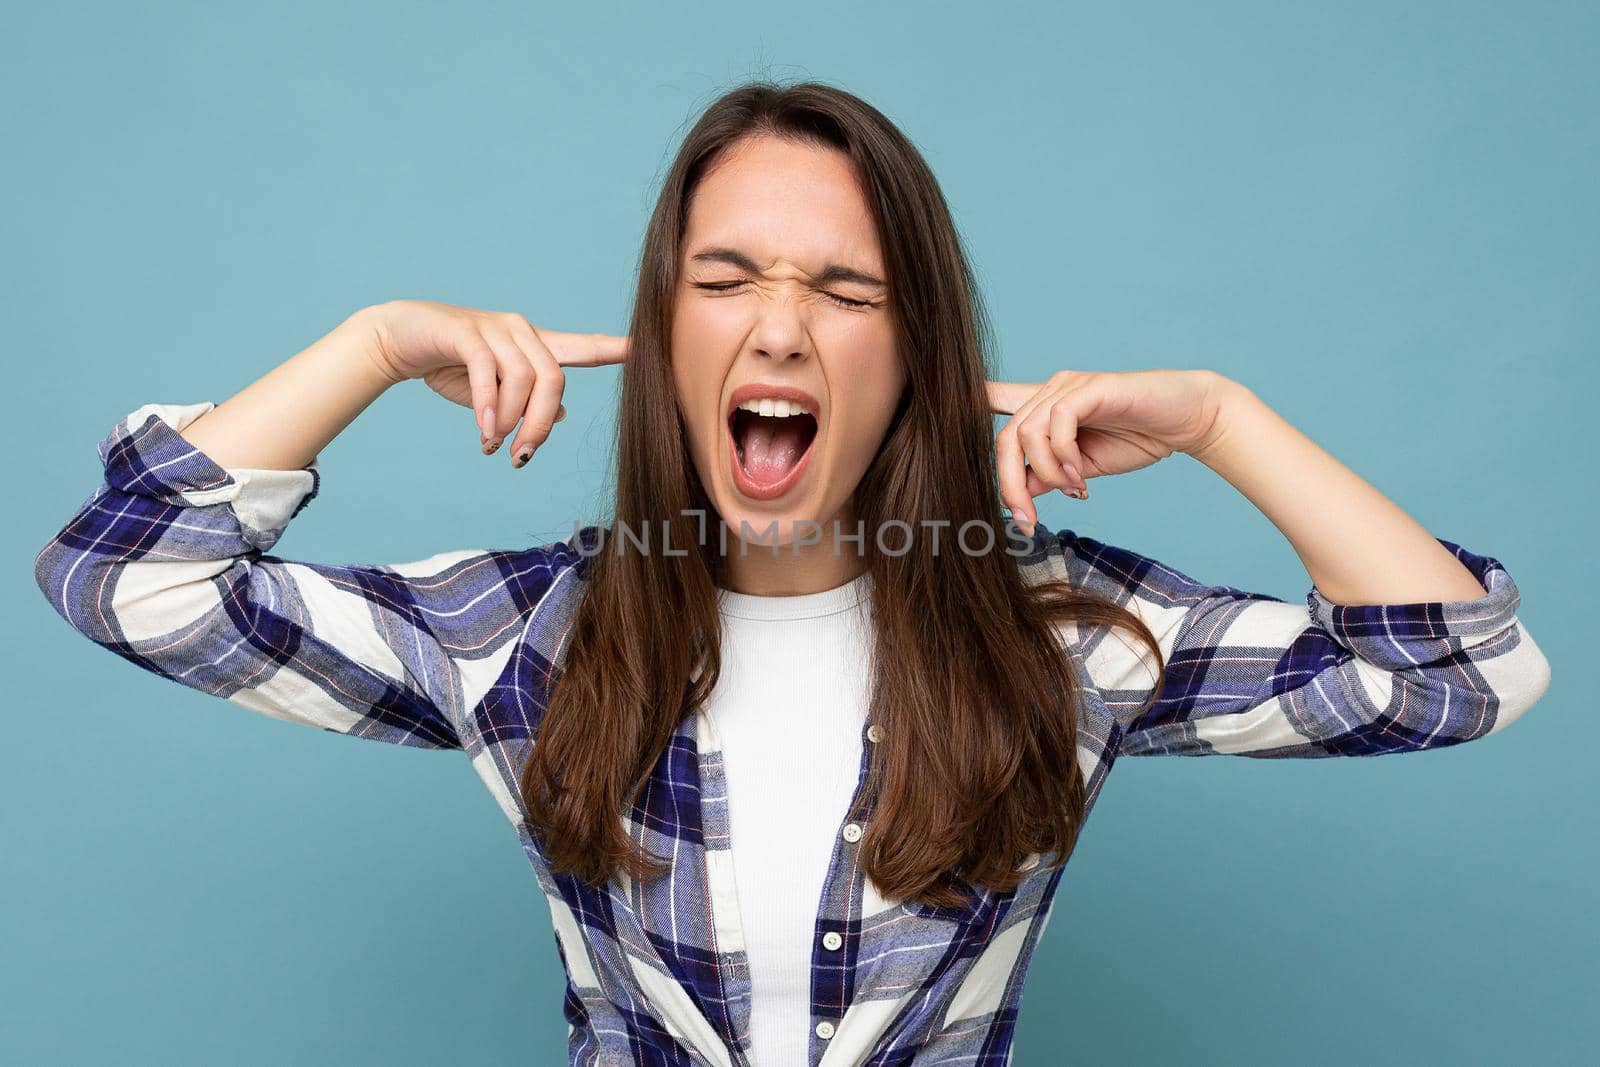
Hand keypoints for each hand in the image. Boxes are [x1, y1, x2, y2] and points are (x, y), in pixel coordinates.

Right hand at [367, 299, 628, 467]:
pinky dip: (489, 408)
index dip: (611, 350)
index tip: (642, 350)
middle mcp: (520, 331)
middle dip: (540, 425)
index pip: (581, 347)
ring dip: (511, 421)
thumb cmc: (449, 364)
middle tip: (522, 456)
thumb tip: (563, 415)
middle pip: (554, 379)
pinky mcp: (465, 331)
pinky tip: (484, 431)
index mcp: (533, 344)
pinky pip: (488, 373)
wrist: (396, 339)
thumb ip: (528, 400)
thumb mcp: (494, 391)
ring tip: (493, 445)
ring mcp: (494, 328)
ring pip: (524, 378)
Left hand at [985, 369, 1233, 529]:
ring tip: (1075, 488)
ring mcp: (1069, 387)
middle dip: (1008, 484)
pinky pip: (1057, 423)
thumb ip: (1048, 476)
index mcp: (1043, 407)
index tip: (933, 430)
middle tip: (1026, 518)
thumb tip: (1017, 494)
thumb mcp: (1082, 469)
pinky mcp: (1091, 388)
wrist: (1187, 420)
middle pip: (1003, 438)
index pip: (993, 401)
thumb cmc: (1135, 439)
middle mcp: (1050, 390)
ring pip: (1026, 432)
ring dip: (1047, 473)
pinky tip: (1082, 474)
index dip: (963, 409)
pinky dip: (1064, 456)